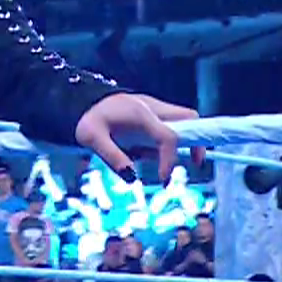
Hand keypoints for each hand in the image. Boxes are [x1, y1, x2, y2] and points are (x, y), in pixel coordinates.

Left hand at [74, 92, 200, 180]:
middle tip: (193, 164)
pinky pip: (172, 126)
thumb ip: (112, 157)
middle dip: (198, 142)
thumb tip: (132, 178)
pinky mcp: (155, 114)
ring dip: (182, 142)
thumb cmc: (88, 120)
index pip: (168, 136)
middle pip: (191, 118)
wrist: (84, 101)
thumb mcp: (91, 138)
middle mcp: (153, 108)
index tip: (163, 180)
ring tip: (152, 159)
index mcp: (140, 114)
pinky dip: (168, 141)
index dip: (170, 160)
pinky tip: (145, 151)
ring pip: (184, 121)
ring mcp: (156, 108)